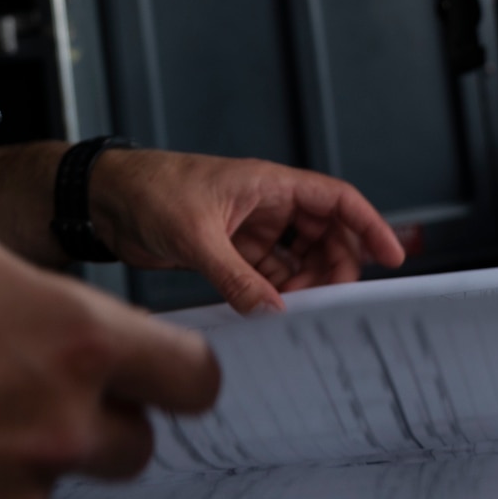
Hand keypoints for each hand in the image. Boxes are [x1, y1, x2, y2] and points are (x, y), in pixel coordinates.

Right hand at [0, 232, 218, 498]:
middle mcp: (57, 431)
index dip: (174, 377)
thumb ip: (33, 302)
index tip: (161, 380)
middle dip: (84, 425)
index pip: (190, 374)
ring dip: (2, 474)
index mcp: (68, 340)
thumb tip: (64, 327)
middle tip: (9, 407)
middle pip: (128, 444)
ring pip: (41, 494)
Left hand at [90, 150, 406, 314]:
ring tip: (303, 313)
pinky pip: (268, 275)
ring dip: (306, 285)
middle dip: (336, 266)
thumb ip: (236, 276)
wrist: (106, 199)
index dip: (368, 225)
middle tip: (335, 301)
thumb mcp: (196, 235)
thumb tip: (273, 311)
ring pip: (297, 258)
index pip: (335, 200)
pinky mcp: (229, 251)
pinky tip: (277, 314)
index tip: (391, 255)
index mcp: (268, 184)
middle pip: (324, 234)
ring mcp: (248, 229)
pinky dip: (277, 294)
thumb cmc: (149, 191)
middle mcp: (265, 205)